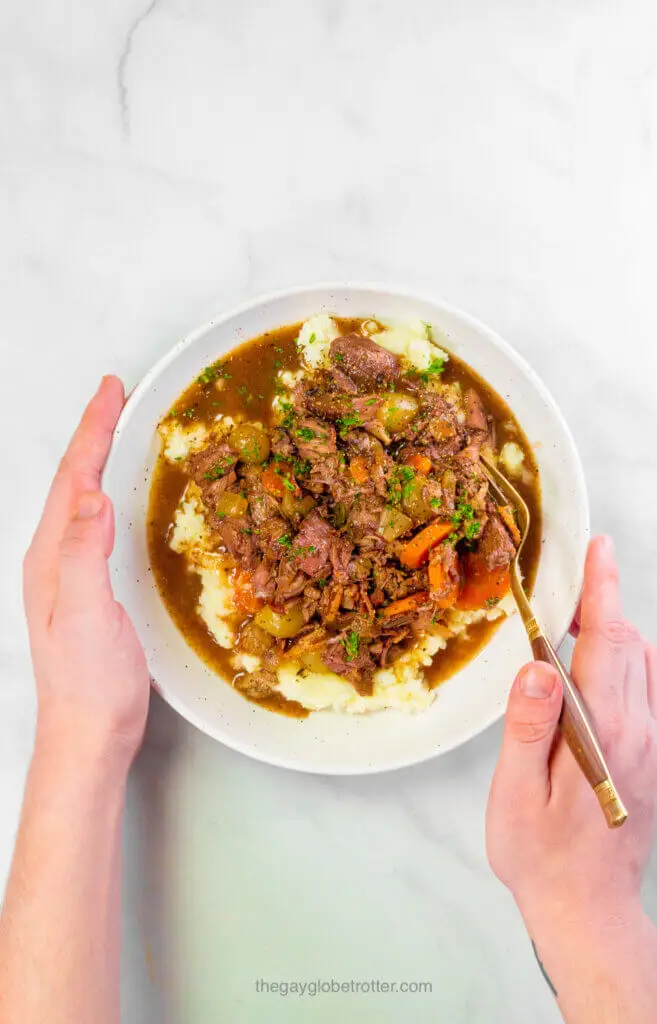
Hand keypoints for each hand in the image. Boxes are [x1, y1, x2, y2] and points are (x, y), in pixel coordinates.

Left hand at [23, 376, 148, 762]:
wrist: (88, 734)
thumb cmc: (87, 683)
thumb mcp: (84, 615)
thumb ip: (84, 555)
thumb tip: (93, 496)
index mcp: (50, 556)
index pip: (72, 479)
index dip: (92, 431)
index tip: (111, 391)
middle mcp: (55, 558)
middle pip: (73, 481)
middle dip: (93, 434)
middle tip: (116, 397)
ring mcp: (71, 573)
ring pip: (84, 500)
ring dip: (100, 460)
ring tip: (118, 431)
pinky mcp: (92, 589)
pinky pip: (98, 525)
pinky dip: (112, 495)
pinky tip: (123, 498)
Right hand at [487, 534, 656, 931]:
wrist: (590, 910)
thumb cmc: (542, 857)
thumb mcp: (515, 795)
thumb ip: (528, 727)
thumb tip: (538, 665)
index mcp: (605, 734)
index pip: (608, 642)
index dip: (603, 588)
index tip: (599, 547)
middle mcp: (642, 732)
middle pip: (631, 643)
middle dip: (602, 607)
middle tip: (560, 599)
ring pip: (649, 662)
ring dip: (616, 636)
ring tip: (574, 635)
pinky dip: (631, 663)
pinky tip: (601, 676)